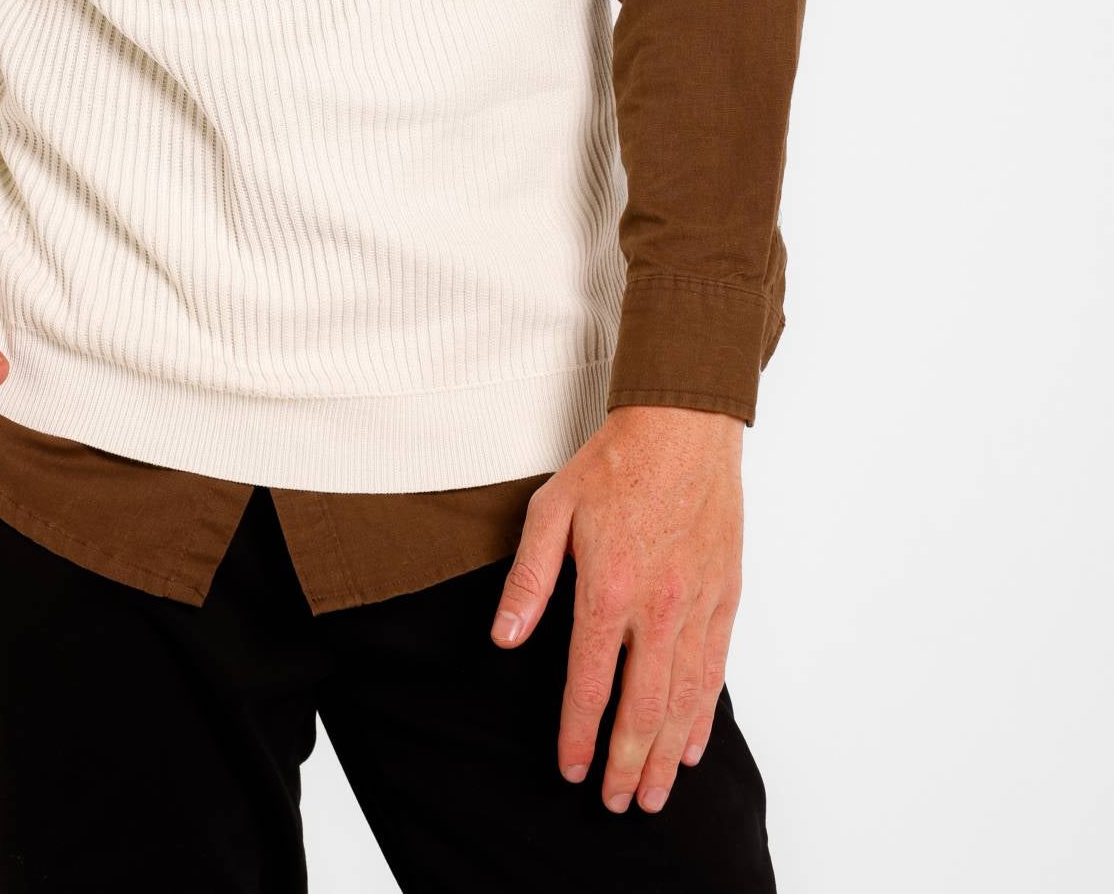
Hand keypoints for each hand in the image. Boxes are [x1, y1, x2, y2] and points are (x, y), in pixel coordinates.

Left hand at [488, 404, 744, 813]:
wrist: (683, 426)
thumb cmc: (613, 463)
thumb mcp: (551, 510)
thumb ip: (529, 580)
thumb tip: (505, 638)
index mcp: (609, 589)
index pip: (590, 683)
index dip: (579, 734)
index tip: (572, 769)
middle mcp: (658, 608)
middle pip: (642, 708)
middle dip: (628, 764)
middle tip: (619, 804)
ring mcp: (696, 606)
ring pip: (684, 700)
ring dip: (668, 755)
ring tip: (655, 795)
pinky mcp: (723, 596)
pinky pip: (715, 671)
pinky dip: (704, 715)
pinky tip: (693, 745)